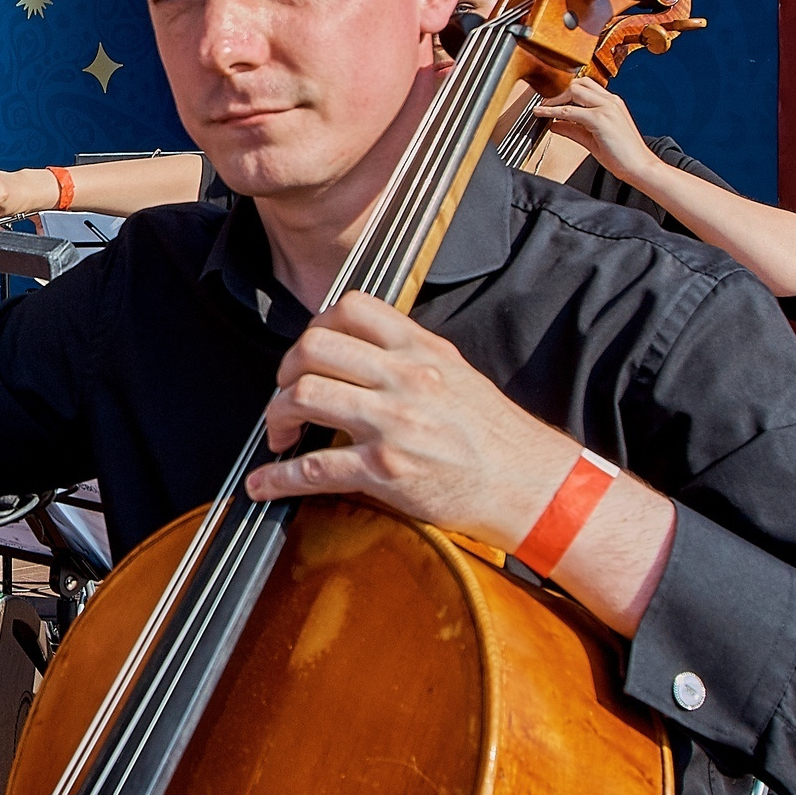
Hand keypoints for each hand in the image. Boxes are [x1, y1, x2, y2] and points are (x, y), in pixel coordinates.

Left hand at [245, 292, 579, 553]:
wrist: (531, 485)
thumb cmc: (494, 434)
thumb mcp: (455, 372)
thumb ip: (407, 353)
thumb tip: (357, 345)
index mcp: (421, 350)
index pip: (351, 308)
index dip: (315, 327)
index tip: (308, 353)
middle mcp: (406, 378)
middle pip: (314, 349)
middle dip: (285, 373)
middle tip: (285, 394)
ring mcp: (394, 424)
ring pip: (305, 396)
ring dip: (277, 416)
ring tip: (280, 434)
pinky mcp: (386, 471)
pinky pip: (314, 468)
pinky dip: (278, 478)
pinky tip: (264, 483)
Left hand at [529, 80, 651, 184]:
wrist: (639, 166)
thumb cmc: (623, 154)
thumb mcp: (593, 138)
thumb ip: (573, 129)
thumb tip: (555, 124)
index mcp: (612, 103)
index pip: (585, 86)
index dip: (565, 90)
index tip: (551, 98)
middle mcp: (610, 101)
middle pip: (578, 83)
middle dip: (558, 90)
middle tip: (544, 102)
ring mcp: (606, 107)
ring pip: (573, 91)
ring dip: (554, 98)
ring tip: (541, 107)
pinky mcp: (600, 118)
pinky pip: (570, 111)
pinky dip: (552, 111)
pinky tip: (543, 114)